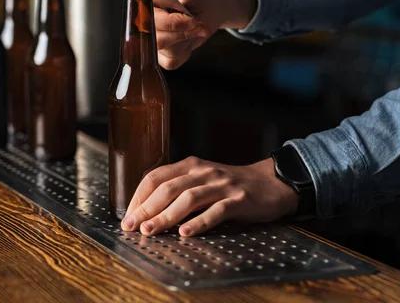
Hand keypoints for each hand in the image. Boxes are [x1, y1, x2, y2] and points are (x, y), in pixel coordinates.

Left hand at [120, 156, 297, 236]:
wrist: (271, 182)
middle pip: (168, 188)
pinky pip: (216, 211)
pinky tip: (185, 233)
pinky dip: (199, 222)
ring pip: (188, 199)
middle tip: (132, 226)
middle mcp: (203, 172)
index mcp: (190, 165)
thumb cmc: (230, 186)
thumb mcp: (202, 179)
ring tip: (150, 231)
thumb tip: (146, 211)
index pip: (156, 176)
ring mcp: (222, 185)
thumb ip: (178, 189)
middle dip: (147, 208)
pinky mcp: (239, 200)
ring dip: (166, 216)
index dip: (139, 196)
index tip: (128, 216)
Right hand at [155, 0, 256, 69]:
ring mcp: (155, 41)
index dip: (170, 22)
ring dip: (187, 39)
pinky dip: (185, 51)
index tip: (190, 19)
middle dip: (182, 33)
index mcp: (147, 5)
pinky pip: (172, 61)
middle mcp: (146, 24)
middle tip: (197, 23)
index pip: (148, 20)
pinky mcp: (165, 55)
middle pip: (156, 39)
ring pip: (166, 50)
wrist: (213, 1)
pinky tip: (190, 38)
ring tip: (197, 27)